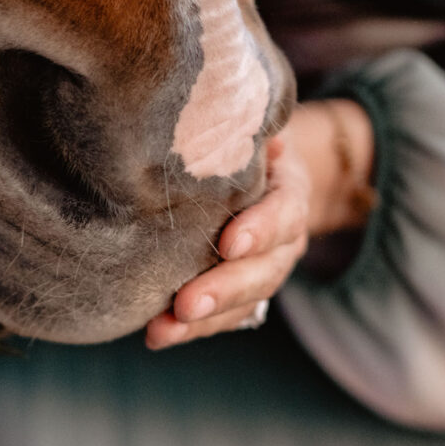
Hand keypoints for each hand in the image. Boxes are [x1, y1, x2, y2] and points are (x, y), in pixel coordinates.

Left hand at [145, 136, 310, 348]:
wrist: (265, 174)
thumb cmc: (245, 146)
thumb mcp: (249, 130)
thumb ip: (240, 127)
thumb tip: (225, 110)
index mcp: (289, 194)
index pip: (282, 213)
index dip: (260, 229)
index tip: (231, 243)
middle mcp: (284, 240)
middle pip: (264, 271)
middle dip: (224, 289)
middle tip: (185, 304)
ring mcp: (264, 271)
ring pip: (244, 303)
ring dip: (203, 322)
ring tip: (162, 329)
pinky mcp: (241, 294)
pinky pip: (224, 318)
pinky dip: (192, 331)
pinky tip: (156, 335)